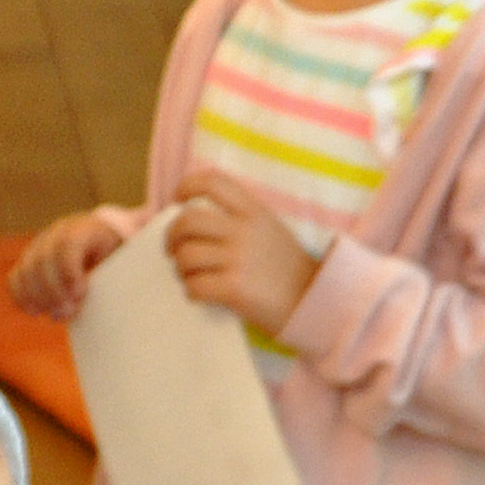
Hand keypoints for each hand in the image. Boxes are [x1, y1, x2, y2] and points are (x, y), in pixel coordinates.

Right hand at [9, 211, 124, 321]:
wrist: (103, 244)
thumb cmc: (115, 258)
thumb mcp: (121, 261)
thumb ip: (109, 275)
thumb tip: (89, 300)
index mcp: (85, 228)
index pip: (67, 244)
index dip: (69, 271)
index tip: (79, 294)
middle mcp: (57, 232)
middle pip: (43, 259)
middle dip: (54, 291)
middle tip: (68, 312)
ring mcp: (39, 245)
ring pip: (26, 269)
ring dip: (38, 297)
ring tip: (56, 316)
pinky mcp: (28, 260)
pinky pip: (16, 278)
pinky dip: (22, 297)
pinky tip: (35, 312)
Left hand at [168, 171, 315, 330]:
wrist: (313, 302)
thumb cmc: (287, 269)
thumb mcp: (270, 228)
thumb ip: (240, 218)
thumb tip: (195, 220)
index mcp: (253, 211)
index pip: (211, 182)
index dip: (187, 187)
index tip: (177, 201)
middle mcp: (244, 230)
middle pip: (187, 221)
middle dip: (171, 237)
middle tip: (172, 249)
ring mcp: (238, 259)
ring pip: (186, 255)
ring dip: (181, 268)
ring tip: (191, 276)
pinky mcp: (234, 288)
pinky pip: (194, 285)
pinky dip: (191, 291)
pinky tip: (200, 294)